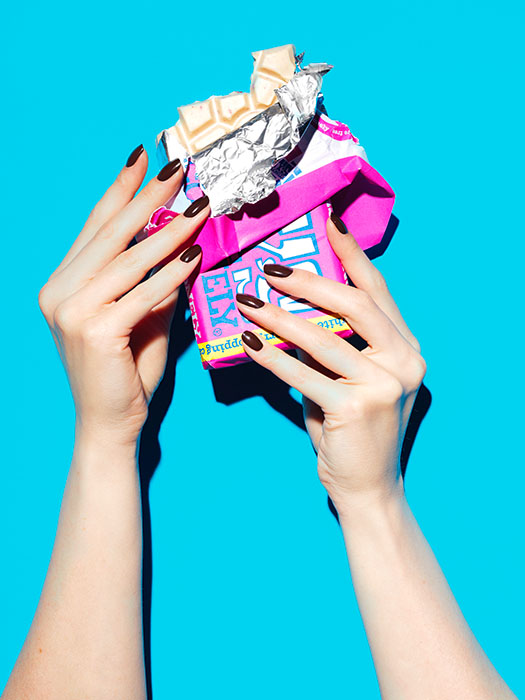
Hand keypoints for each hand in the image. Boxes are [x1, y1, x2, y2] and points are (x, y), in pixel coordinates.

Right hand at [38, 146, 209, 445]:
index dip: (122, 188)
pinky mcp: (95, 331)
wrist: (109, 422)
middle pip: (111, 232)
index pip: (97, 226)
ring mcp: (72, 310)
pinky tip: (194, 254)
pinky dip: (170, 273)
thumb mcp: (140, 316)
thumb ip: (152, 281)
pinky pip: (142, 293)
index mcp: (64, 282)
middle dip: (147, 195)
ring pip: (129, 258)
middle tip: (178, 166)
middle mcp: (59, 290)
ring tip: (198, 206)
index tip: (144, 155)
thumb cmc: (126, 370)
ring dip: (168, 230)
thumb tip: (182, 242)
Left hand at [235, 214, 425, 516]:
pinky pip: (304, 374)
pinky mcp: (358, 409)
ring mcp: (385, 386)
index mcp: (405, 347)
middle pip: (355, 304)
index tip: (327, 221)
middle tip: (271, 268)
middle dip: (309, 282)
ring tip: (247, 302)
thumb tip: (290, 308)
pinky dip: (273, 356)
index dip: (351, 254)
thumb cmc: (352, 429)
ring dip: (280, 317)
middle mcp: (404, 361)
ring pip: (324, 337)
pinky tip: (248, 341)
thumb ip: (332, 344)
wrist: (367, 487)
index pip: (377, 290)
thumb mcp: (349, 380)